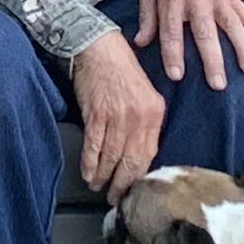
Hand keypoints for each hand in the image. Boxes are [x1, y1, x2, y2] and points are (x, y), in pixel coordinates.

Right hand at [69, 30, 163, 199]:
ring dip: (103, 176)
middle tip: (116, 198)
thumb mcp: (144, 94)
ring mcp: (117, 117)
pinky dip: (90, 163)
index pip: (149, 154)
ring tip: (98, 186)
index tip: (132, 188)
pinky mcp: (96, 114)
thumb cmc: (120, 68)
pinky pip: (94, 147)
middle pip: (131, 161)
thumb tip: (138, 152)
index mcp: (155, 113)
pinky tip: (88, 173)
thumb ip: (145, 122)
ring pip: (111, 158)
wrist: (98, 46)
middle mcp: (139, 118)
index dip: (139, 175)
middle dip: (122, 183)